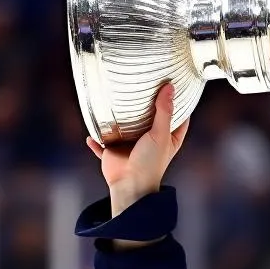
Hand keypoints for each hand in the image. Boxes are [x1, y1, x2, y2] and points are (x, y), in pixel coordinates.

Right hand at [86, 82, 189, 218]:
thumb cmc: (150, 163)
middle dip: (146, 105)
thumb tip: (170, 88)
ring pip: (124, 127)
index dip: (179, 103)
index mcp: (167, 139)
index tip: (176, 85)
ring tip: (115, 98)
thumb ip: (164, 112)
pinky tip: (90, 132)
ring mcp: (130, 145)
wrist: (129, 185)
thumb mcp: (160, 135)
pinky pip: (101, 142)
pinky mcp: (113, 151)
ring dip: (119, 118)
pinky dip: (95, 139)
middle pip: (149, 119)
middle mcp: (150, 140)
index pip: (178, 118)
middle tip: (144, 83)